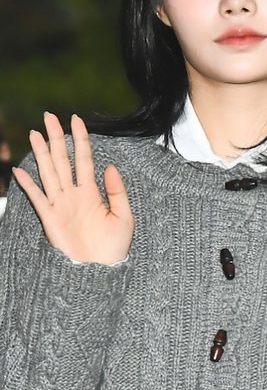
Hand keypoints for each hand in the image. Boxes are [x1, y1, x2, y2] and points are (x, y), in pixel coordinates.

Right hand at [13, 112, 133, 263]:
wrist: (100, 272)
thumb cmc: (113, 247)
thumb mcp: (123, 216)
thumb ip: (117, 191)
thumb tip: (110, 166)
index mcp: (92, 192)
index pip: (84, 158)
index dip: (80, 138)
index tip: (76, 120)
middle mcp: (73, 195)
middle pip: (63, 159)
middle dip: (56, 137)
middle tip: (49, 116)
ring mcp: (60, 205)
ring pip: (49, 172)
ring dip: (42, 153)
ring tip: (36, 133)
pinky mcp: (50, 220)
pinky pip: (37, 198)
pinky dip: (28, 184)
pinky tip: (20, 171)